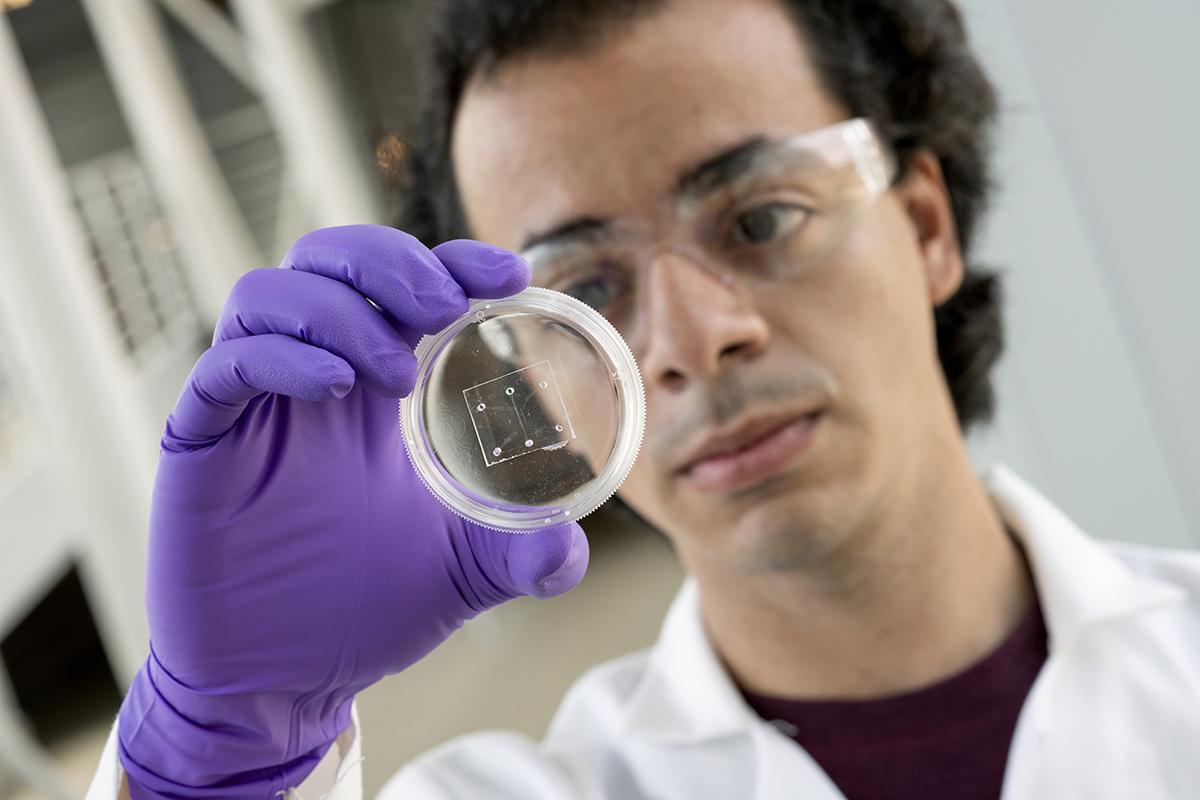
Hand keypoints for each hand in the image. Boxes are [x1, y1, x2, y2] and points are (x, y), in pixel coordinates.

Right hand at [117, 225, 588, 798]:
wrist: (283, 681)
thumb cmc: (363, 611)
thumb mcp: (463, 572)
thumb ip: (522, 555)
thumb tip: (573, 547)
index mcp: (373, 391)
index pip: (401, 285)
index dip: (449, 259)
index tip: (508, 273)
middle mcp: (312, 379)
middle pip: (326, 259)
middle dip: (387, 261)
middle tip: (442, 307)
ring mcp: (253, 405)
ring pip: (267, 294)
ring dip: (338, 309)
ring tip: (394, 371)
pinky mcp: (202, 442)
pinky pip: (224, 367)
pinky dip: (279, 358)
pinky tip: (336, 389)